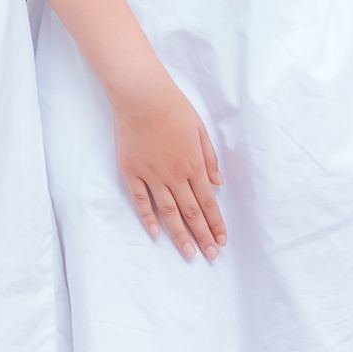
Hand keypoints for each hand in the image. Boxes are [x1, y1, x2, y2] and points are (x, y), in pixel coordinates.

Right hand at [110, 64, 226, 258]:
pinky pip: (141, 200)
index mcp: (193, 164)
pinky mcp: (131, 171)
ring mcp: (151, 175)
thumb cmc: (173, 107)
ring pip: (168, 212)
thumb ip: (209, 158)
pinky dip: (148, 217)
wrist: (141, 95)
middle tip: (210, 256)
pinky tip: (156, 233)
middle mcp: (174, 174)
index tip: (221, 241)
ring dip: (180, 235)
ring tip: (189, 253)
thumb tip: (217, 184)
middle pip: (191, 212)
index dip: (216, 224)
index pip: (208, 202)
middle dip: (203, 236)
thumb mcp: (200, 129)